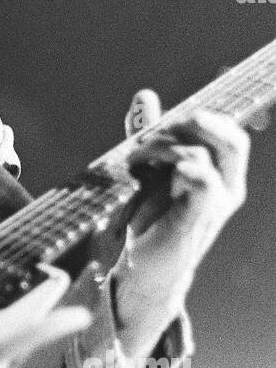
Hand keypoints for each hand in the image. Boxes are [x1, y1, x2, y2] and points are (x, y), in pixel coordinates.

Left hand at [111, 89, 249, 356]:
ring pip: (203, 155)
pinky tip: (151, 173)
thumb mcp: (149, 171)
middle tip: (156, 132)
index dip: (204, 118)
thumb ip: (149, 135)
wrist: (139, 270)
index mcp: (219, 175)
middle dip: (192, 124)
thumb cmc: (148, 221)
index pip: (230, 133)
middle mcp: (225, 189)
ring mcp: (213, 206)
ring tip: (134, 159)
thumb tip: (145, 97)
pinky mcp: (196, 220)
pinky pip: (203, 182)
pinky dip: (180, 168)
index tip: (165, 122)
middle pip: (231, 140)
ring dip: (161, 147)